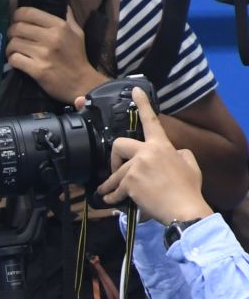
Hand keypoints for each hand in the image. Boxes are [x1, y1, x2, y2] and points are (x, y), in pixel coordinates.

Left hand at [4, 6, 101, 104]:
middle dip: (11, 32)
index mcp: (60, 26)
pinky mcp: (37, 70)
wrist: (81, 82)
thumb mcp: (78, 33)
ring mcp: (43, 54)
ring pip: (13, 44)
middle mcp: (51, 37)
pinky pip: (14, 59)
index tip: (16, 21)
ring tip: (14, 50)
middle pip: (17, 28)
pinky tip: (17, 61)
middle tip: (14, 38)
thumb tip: (62, 5)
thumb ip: (68, 19)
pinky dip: (12, 60)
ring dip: (10, 48)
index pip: (29, 13)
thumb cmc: (78, 57)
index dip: (17, 15)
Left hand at [97, 87, 212, 225]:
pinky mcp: (129, 182)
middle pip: (118, 144)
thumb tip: (172, 152)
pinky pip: (114, 189)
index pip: (151, 121)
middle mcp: (147, 152)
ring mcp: (137, 167)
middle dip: (114, 158)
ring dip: (111, 184)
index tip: (134, 91)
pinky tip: (112, 201)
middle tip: (117, 170)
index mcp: (162, 145)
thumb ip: (177, 153)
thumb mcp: (189, 164)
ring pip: (114, 173)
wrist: (184, 208)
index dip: (142, 104)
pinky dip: (112, 197)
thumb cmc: (187, 188)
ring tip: (112, 193)